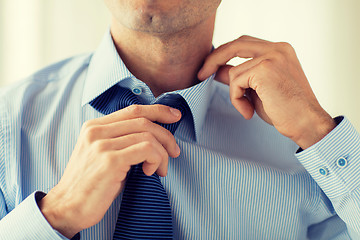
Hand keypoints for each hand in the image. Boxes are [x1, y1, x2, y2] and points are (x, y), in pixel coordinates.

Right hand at [38, 105, 180, 237]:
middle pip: (143, 121)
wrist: (68, 207)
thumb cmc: (90, 183)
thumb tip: (154, 136)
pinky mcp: (110, 160)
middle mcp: (96, 131)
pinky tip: (150, 172)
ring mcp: (102, 145)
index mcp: (94, 126)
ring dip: (162, 153)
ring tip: (160, 169)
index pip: (133, 110)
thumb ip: (122, 139)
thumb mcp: (103, 154)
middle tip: (174, 151)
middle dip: (166, 135)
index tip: (174, 116)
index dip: (158, 110)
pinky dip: (156, 159)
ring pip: (148, 136)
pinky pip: (146, 149)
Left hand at [198, 35, 335, 148]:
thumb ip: (240, 77)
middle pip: (236, 45)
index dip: (224, 53)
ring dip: (234, 94)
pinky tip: (248, 112)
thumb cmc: (285, 110)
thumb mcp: (257, 90)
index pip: (244, 44)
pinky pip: (235, 82)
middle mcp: (277, 48)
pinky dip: (236, 99)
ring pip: (234, 71)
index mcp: (279, 50)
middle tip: (200, 74)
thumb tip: (217, 70)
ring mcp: (272, 57)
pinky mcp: (264, 69)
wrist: (306, 124)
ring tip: (247, 109)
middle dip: (214, 59)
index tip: (209, 68)